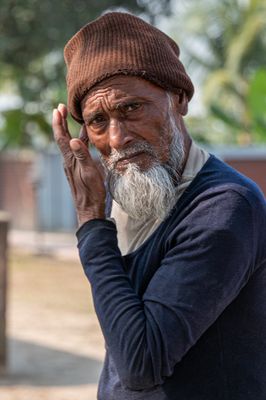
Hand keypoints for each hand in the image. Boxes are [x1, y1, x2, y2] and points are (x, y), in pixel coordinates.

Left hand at [52, 104, 105, 225]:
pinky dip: (78, 140)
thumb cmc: (91, 192)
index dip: (59, 123)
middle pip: (63, 138)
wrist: (89, 208)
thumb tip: (74, 139)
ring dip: (70, 130)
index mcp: (70, 159)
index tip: (58, 109)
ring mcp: (73, 165)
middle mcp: (69, 160)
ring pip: (70, 143)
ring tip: (72, 119)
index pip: (62, 137)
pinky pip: (76, 150)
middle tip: (61, 108)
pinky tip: (83, 139)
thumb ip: (82, 156)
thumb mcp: (88, 172)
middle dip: (62, 122)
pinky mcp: (78, 169)